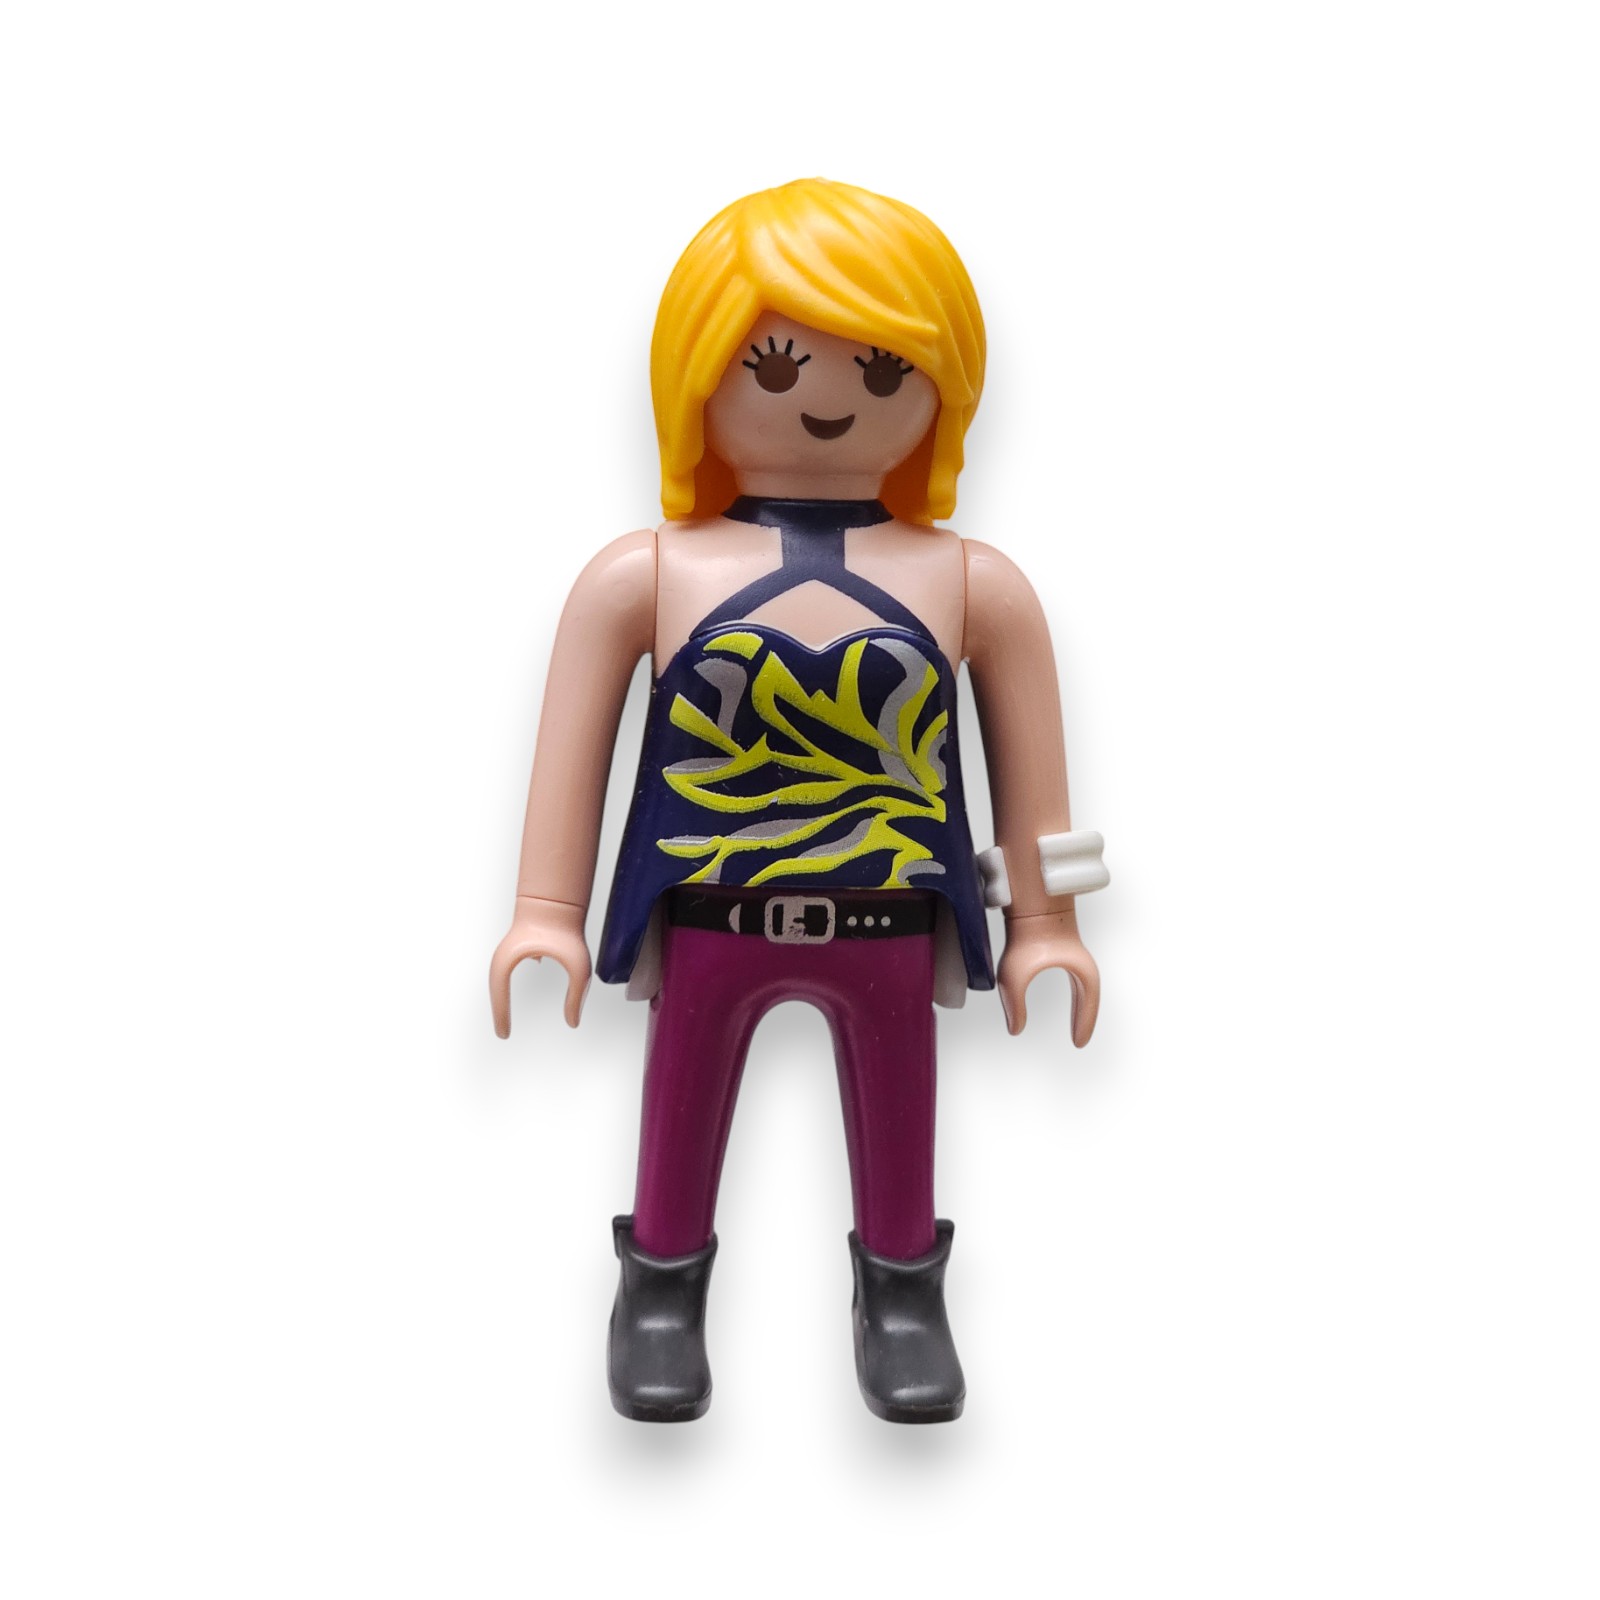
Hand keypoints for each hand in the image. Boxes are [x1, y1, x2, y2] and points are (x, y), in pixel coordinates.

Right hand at [489, 895, 591, 1036]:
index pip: (499, 995)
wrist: (558, 900)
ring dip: (503, 998)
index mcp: (510, 960)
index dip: (501, 1016)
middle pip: (496, 990)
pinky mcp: (517, 947)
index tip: (504, 1035)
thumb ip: (576, 996)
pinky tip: (517, 992)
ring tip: (505, 1020)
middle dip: (499, 1012)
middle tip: (503, 1033)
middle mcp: (504, 956)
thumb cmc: (567, 931)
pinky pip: (508, 971)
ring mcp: (509, 950)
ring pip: (500, 980)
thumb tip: (573, 1023)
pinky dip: (509, 985)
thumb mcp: (578, 969)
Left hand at [996, 908, 1099, 1046]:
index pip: (1088, 1004)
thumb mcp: (1014, 975)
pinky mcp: (1065, 948)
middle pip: (1090, 998)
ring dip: (1082, 1007)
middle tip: (1078, 1041)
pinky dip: (1076, 994)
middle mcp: (1082, 964)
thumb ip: (1014, 1004)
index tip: (1078, 1044)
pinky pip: (1076, 979)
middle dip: (1085, 1019)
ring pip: (1085, 988)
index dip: (1084, 1024)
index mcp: (1081, 972)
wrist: (1030, 900)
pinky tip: (1070, 1001)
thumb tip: (1015, 1030)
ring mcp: (1075, 955)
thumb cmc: (1024, 934)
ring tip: (1077, 1026)